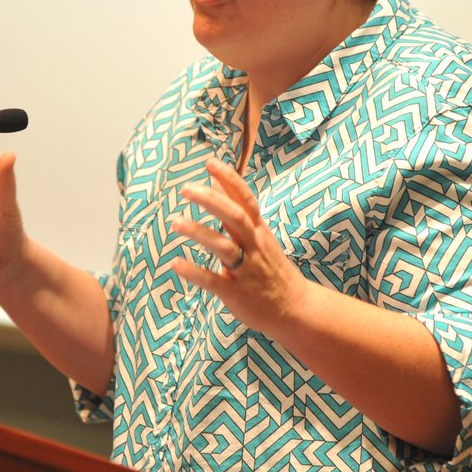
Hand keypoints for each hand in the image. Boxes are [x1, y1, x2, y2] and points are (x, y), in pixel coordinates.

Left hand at [171, 157, 308, 334]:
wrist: (296, 309)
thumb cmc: (271, 268)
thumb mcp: (259, 236)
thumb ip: (237, 211)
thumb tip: (216, 182)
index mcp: (259, 231)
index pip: (246, 199)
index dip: (230, 180)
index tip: (210, 163)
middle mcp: (255, 247)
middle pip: (235, 218)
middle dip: (212, 201)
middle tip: (186, 189)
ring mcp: (247, 271)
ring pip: (225, 247)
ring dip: (200, 233)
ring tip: (175, 223)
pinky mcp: (237, 293)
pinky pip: (215, 282)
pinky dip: (195, 273)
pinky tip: (176, 264)